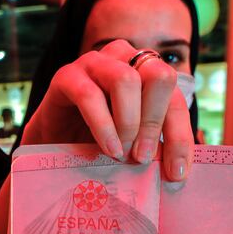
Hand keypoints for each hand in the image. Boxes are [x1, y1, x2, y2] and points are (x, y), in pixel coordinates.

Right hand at [21, 39, 193, 180]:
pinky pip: (89, 95)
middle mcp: (125, 60)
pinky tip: (107, 148)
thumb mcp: (132, 144)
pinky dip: (102, 125)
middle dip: (154, 123)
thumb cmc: (96, 140)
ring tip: (121, 153)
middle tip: (143, 158)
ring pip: (126, 80)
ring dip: (128, 122)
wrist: (52, 141)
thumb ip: (153, 146)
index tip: (176, 173)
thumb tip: (178, 171)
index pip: (176, 100)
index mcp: (147, 73)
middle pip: (160, 77)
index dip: (180, 137)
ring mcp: (95, 63)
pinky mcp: (67, 76)